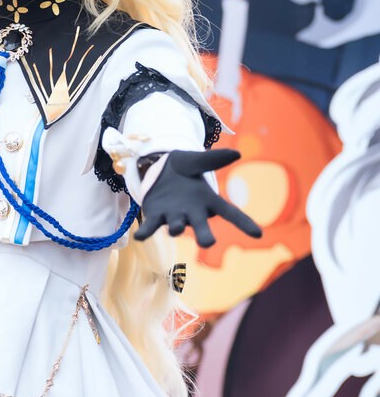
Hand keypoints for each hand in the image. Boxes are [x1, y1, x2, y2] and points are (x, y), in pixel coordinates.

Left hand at [134, 149, 262, 248]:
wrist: (156, 169)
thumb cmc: (182, 168)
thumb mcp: (194, 160)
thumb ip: (213, 159)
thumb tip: (237, 154)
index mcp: (208, 199)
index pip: (230, 212)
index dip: (244, 223)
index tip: (258, 235)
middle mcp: (193, 212)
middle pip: (203, 226)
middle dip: (205, 235)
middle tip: (208, 242)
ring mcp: (174, 216)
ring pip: (177, 226)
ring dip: (176, 228)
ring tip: (175, 229)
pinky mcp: (156, 216)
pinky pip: (151, 226)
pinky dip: (145, 232)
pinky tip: (138, 237)